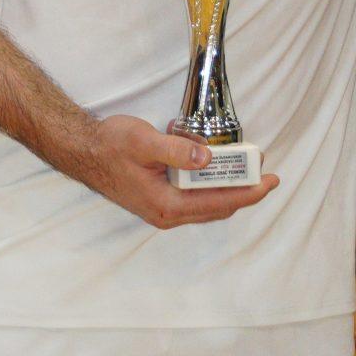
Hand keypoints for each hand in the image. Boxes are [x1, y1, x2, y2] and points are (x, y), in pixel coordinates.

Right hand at [53, 114, 278, 229]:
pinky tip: (214, 162)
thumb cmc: (111, 145)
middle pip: (218, 206)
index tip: (272, 180)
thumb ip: (177, 151)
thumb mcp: (144, 142)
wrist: (83, 149)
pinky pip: (196, 196)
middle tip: (263, 166)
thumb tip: (209, 159)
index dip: (250, 192)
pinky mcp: (160, 199)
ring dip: (228, 185)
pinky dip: (211, 182)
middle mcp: (168, 214)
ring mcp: (164, 209)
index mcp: (167, 205)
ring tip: (245, 163)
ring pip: (208, 203)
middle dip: (244, 188)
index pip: (219, 203)